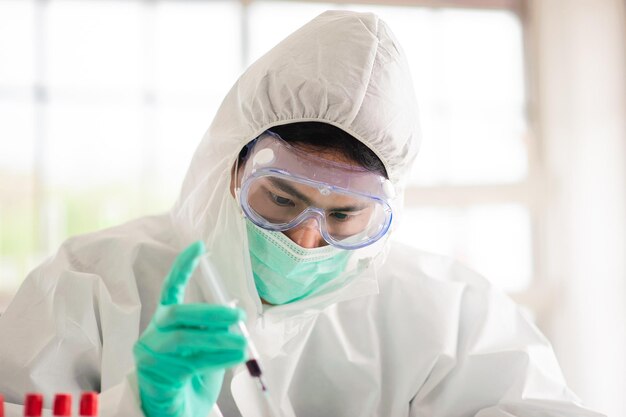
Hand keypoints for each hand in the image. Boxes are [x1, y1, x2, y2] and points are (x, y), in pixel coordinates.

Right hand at [133, 241, 246, 416]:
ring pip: (184, 339)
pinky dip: (217, 358)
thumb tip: (234, 310)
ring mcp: (150, 354)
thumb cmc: (192, 378)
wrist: (178, 411)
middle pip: (177, 313)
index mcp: (165, 321)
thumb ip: (214, 329)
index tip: (199, 247)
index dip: (183, 266)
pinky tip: (236, 357)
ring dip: (218, 339)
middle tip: (238, 316)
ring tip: (243, 344)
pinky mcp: (156, 374)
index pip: (170, 287)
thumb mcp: (207, 348)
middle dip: (210, 312)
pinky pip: (190, 362)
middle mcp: (153, 333)